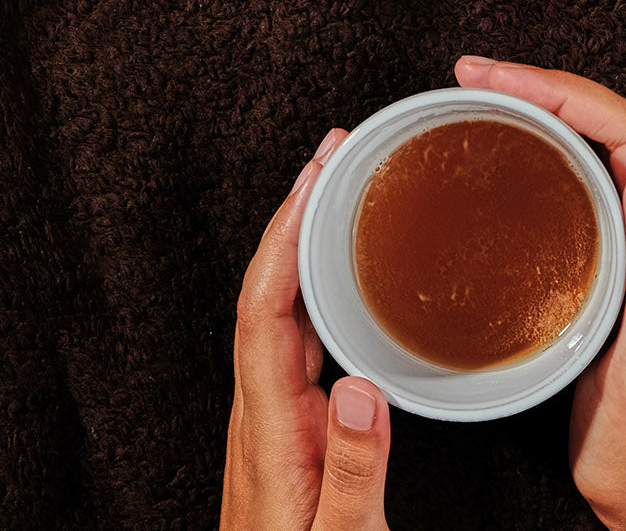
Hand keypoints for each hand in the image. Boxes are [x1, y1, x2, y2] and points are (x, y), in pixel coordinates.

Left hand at [222, 129, 393, 530]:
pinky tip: (347, 277)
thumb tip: (363, 387)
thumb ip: (351, 469)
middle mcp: (263, 411)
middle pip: (268, 291)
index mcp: (269, 428)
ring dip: (305, 246)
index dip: (285, 237)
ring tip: (342, 194)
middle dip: (296, 216)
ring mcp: (273, 417)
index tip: (314, 181)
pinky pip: (300, 337)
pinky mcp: (291, 426)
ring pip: (282, 309)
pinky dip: (319, 288)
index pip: (264, 308)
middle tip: (334, 157)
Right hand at [454, 58, 625, 530]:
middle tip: (475, 75)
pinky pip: (579, 190)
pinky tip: (504, 167)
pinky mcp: (613, 271)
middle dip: (543, 86)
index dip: (563, 90)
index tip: (499, 78)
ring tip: (484, 98)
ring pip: (593, 151)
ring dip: (541, 113)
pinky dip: (539, 159)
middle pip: (609, 126)